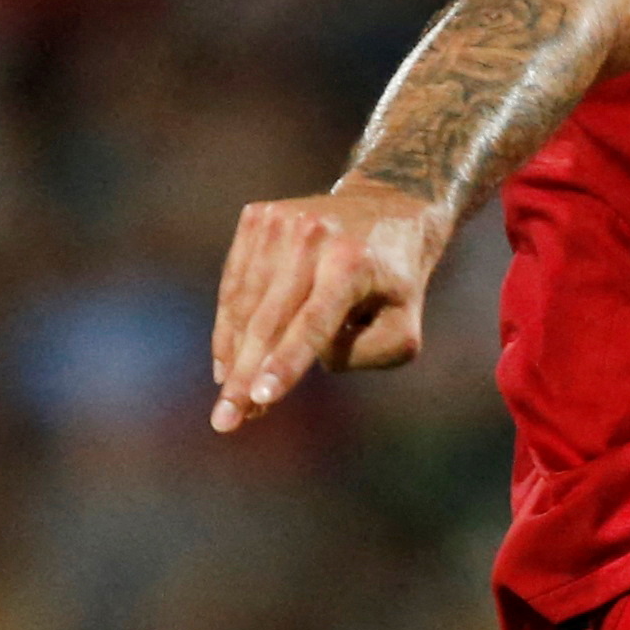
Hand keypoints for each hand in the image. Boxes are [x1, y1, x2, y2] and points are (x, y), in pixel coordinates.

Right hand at [210, 179, 453, 431]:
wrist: (388, 207)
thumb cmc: (396, 282)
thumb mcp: (405, 326)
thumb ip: (367, 354)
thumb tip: (311, 358)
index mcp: (352, 263)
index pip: (313, 323)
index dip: (285, 363)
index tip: (261, 397)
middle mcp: (312, 237)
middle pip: (268, 320)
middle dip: (243, 377)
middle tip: (225, 422)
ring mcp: (279, 222)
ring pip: (244, 304)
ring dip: (233, 359)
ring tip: (230, 404)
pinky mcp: (257, 217)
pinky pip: (234, 284)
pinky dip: (229, 325)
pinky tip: (226, 364)